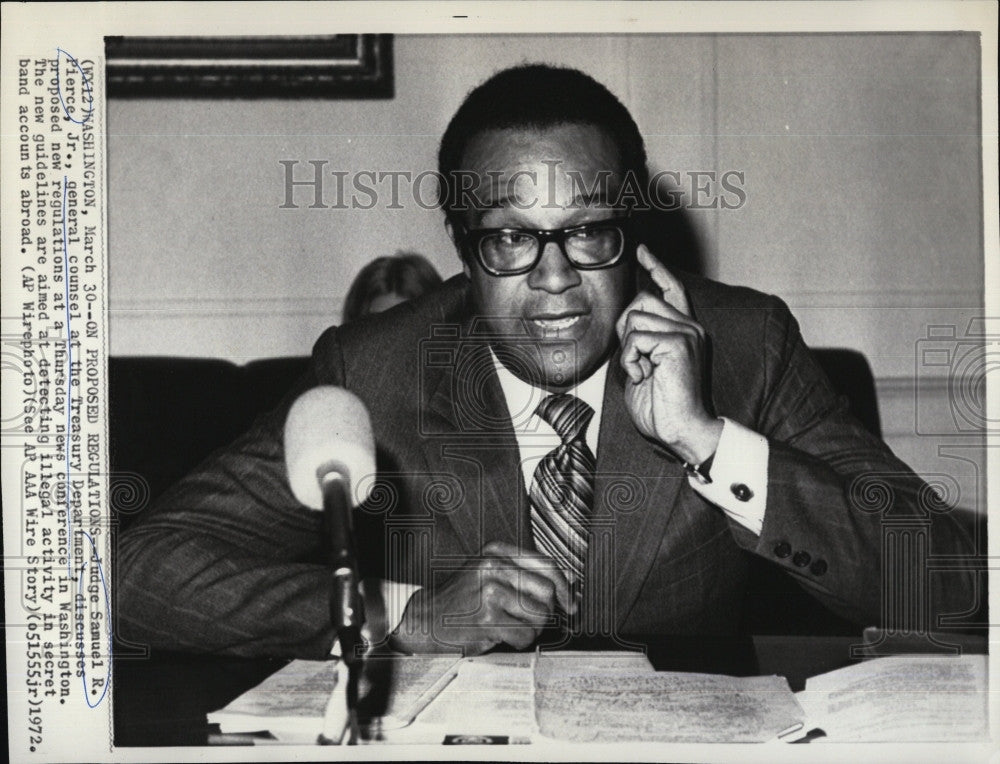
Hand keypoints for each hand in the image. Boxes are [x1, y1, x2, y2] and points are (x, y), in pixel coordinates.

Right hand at [390, 541, 573, 655]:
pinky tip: (502, 636)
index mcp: (496, 551)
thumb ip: (524, 575)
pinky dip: (519, 642)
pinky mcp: (487, 617)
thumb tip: (570, 588)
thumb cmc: (462, 600)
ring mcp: (490, 591)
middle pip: (547, 591)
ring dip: (531, 629)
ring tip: (511, 627)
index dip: (564, 586)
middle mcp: (493, 566)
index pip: (546, 564)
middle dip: (546, 612)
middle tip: (531, 620)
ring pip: (539, 615)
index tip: (570, 603)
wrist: (425, 618)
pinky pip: (525, 635)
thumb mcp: (489, 574)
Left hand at [615, 245, 722, 462]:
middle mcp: (690, 326)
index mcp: (684, 330)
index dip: (656, 267)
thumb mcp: (646, 366)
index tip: (642, 251)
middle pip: (642, 299)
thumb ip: (641, 340)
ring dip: (628, 349)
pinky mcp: (678, 342)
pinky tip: (644, 377)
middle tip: (636, 360)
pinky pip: (635, 338)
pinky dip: (630, 360)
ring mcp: (687, 332)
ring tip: (643, 372)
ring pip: (635, 317)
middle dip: (626, 328)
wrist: (683, 430)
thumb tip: (626, 322)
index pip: (671, 289)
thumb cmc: (662, 407)